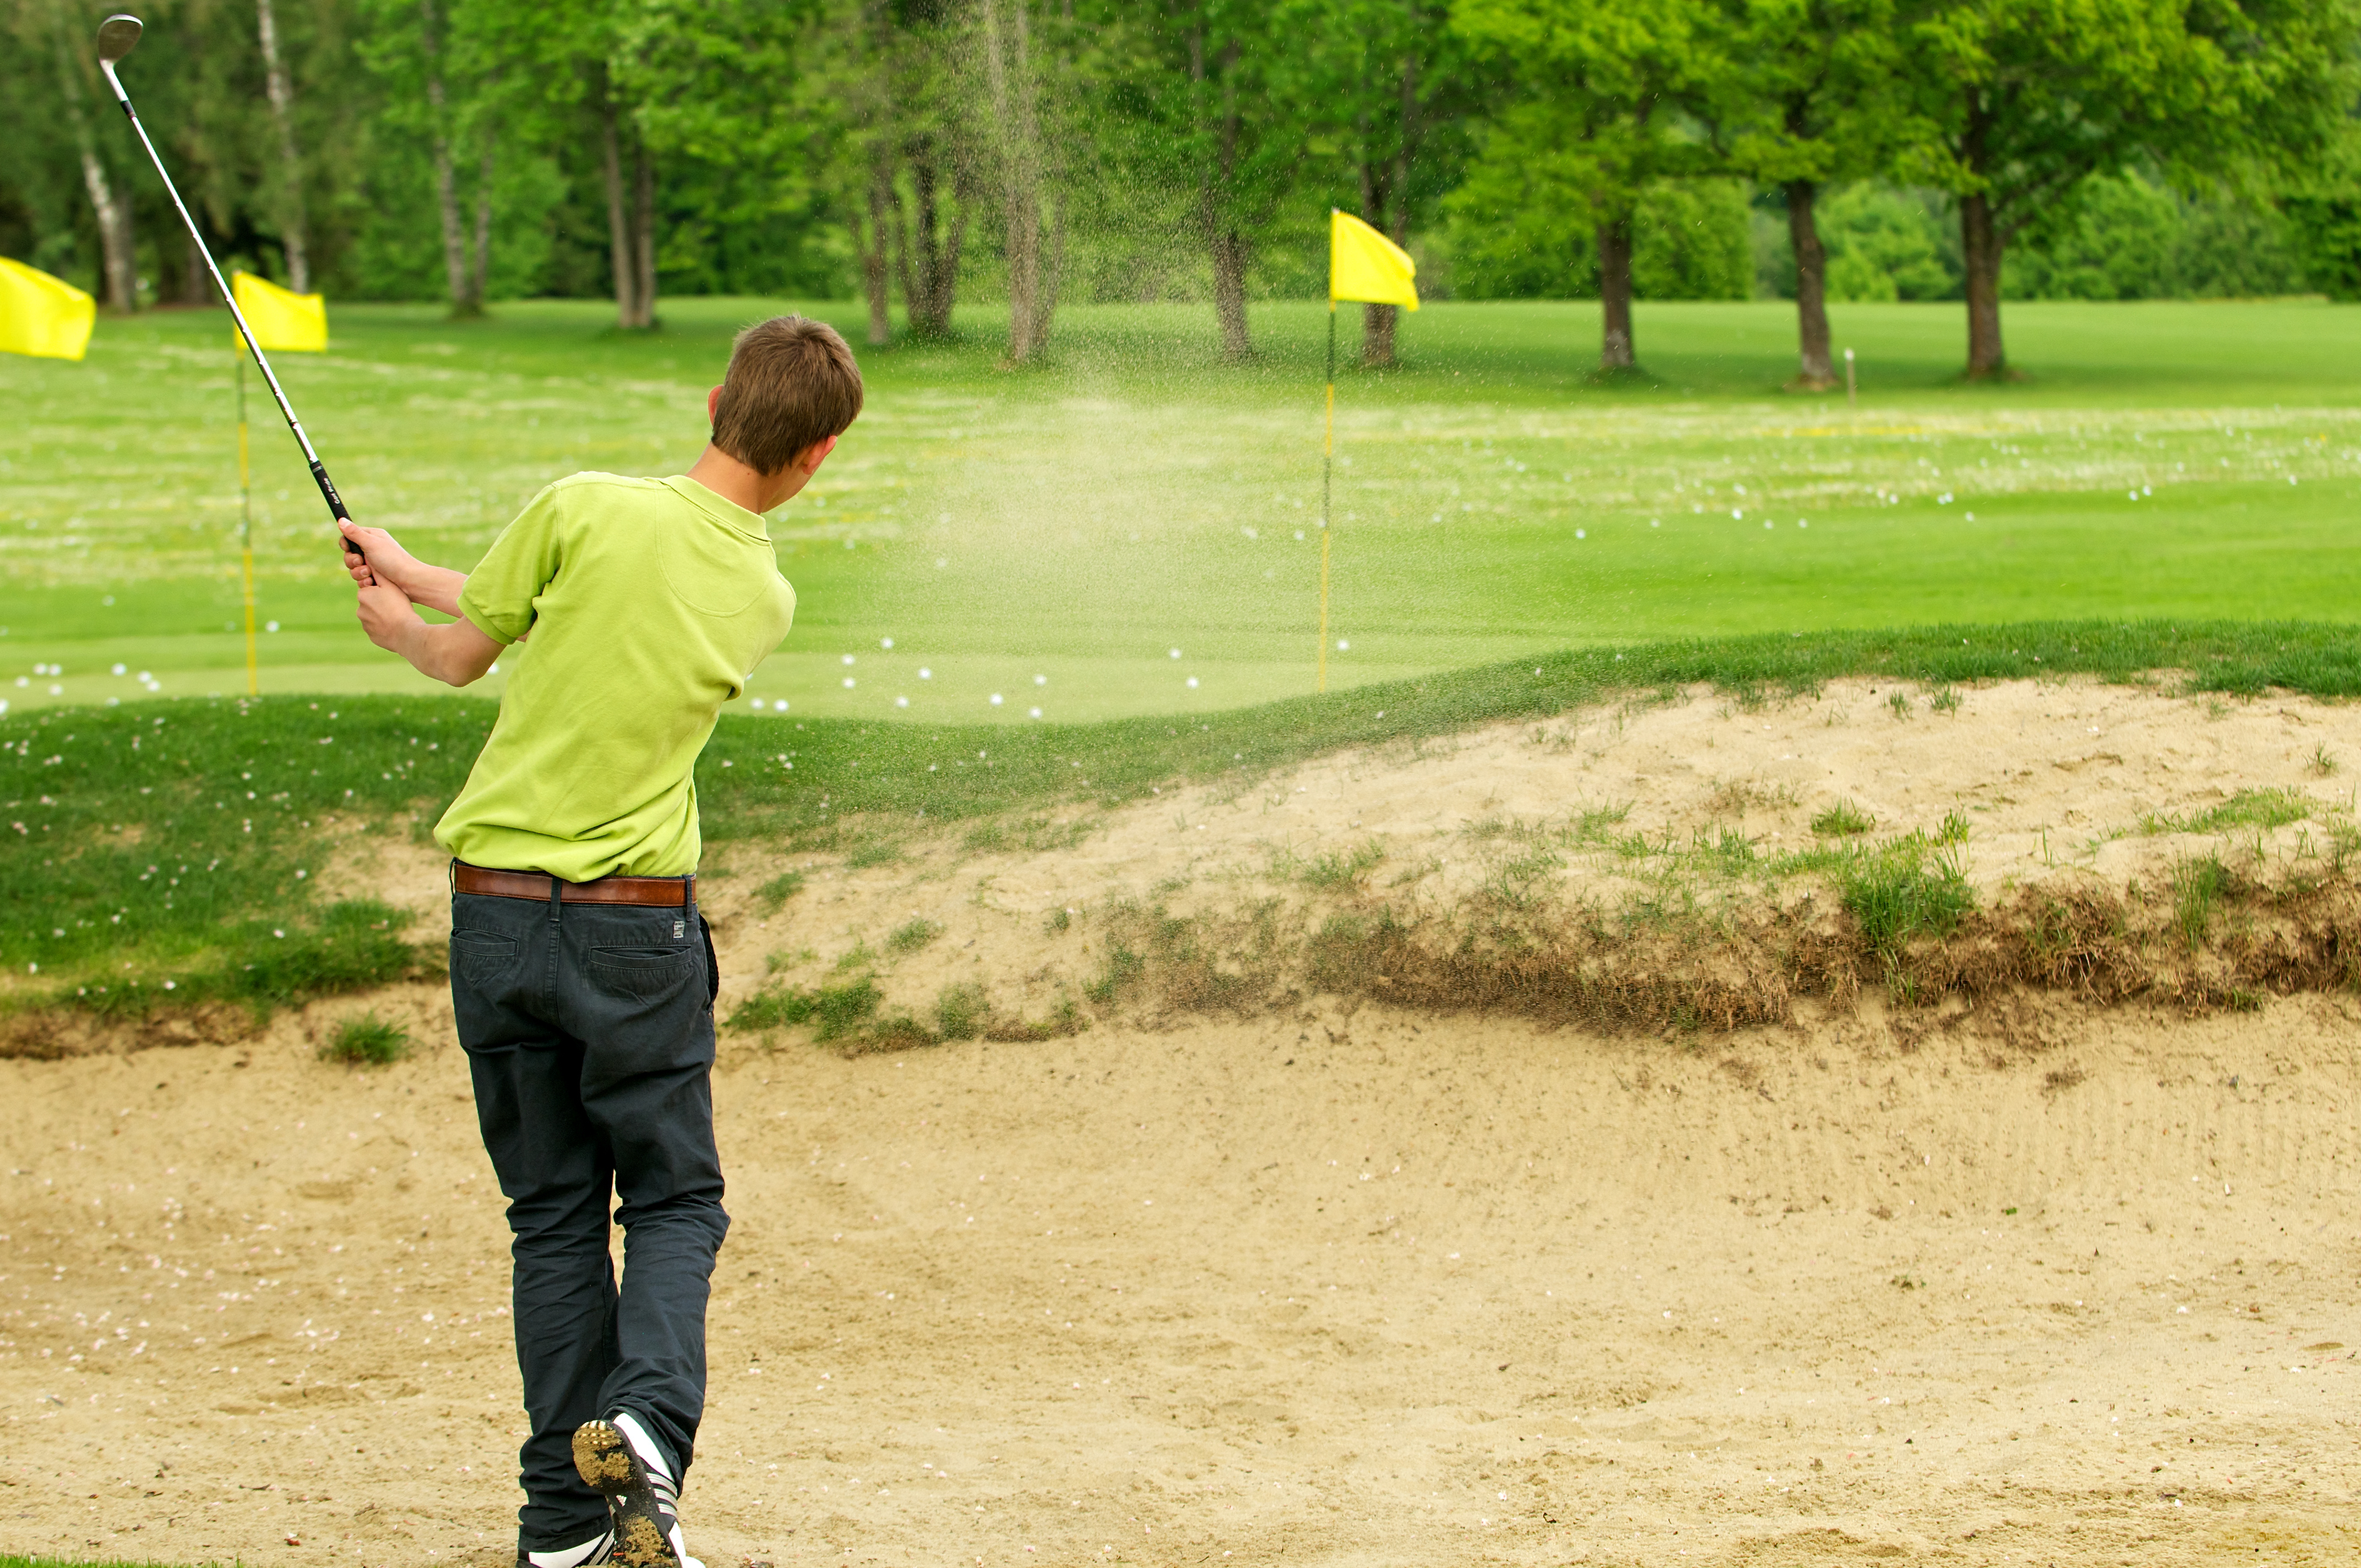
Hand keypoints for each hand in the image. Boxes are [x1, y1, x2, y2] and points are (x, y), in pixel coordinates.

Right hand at [340, 519, 467, 616]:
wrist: (410, 581)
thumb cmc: (392, 560)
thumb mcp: (371, 543)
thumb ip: (354, 533)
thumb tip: (340, 520)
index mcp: (372, 537)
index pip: (349, 537)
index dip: (346, 545)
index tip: (349, 549)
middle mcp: (372, 549)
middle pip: (349, 555)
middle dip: (352, 561)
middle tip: (361, 562)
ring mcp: (374, 564)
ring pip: (353, 569)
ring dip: (358, 573)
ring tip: (369, 575)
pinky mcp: (375, 577)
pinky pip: (361, 579)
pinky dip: (364, 582)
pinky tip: (372, 583)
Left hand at [355, 578, 420, 653]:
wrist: (405, 633)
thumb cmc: (399, 606)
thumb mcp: (390, 585)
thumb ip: (378, 573)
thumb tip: (368, 560)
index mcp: (363, 595)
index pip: (371, 590)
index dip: (383, 592)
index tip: (393, 596)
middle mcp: (360, 610)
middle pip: (372, 604)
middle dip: (382, 605)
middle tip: (397, 606)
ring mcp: (365, 625)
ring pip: (374, 618)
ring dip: (383, 617)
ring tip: (398, 618)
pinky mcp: (372, 637)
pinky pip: (378, 630)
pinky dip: (385, 628)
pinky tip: (396, 627)